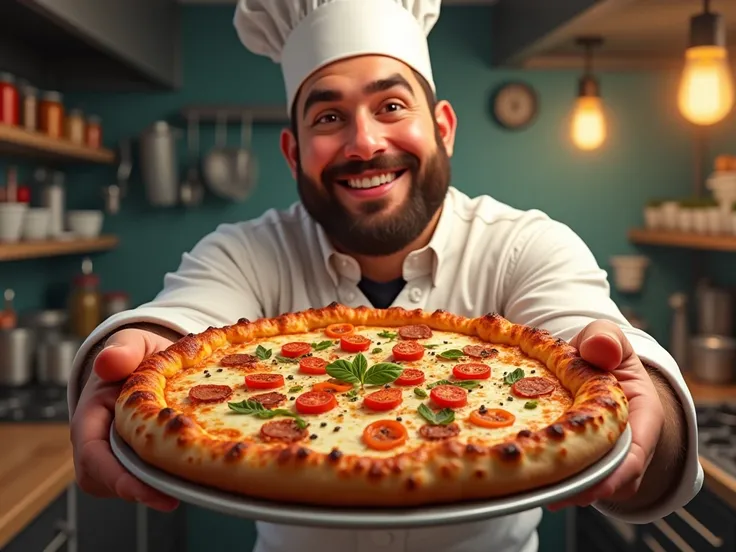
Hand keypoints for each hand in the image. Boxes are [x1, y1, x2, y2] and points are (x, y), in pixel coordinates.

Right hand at [71, 329, 179, 510]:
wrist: (154, 359)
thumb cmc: (137, 354)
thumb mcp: (132, 343)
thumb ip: (122, 350)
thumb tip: (108, 362)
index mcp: (91, 417)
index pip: (93, 456)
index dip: (115, 477)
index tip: (143, 489)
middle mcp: (102, 443)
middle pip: (111, 480)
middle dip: (140, 492)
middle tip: (174, 499)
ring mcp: (122, 454)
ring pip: (133, 483)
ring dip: (158, 488)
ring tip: (191, 486)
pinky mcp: (144, 458)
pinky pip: (152, 475)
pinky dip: (171, 476)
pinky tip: (197, 474)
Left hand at [547, 320, 664, 510]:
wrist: (591, 365)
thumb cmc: (603, 356)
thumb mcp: (606, 339)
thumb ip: (604, 338)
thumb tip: (600, 349)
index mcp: (641, 417)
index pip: (635, 454)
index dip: (617, 474)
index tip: (594, 487)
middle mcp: (624, 445)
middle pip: (609, 478)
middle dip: (583, 490)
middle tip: (552, 495)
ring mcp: (601, 455)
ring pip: (587, 482)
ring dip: (561, 487)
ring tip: (531, 491)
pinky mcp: (578, 458)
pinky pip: (567, 473)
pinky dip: (548, 476)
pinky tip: (522, 479)